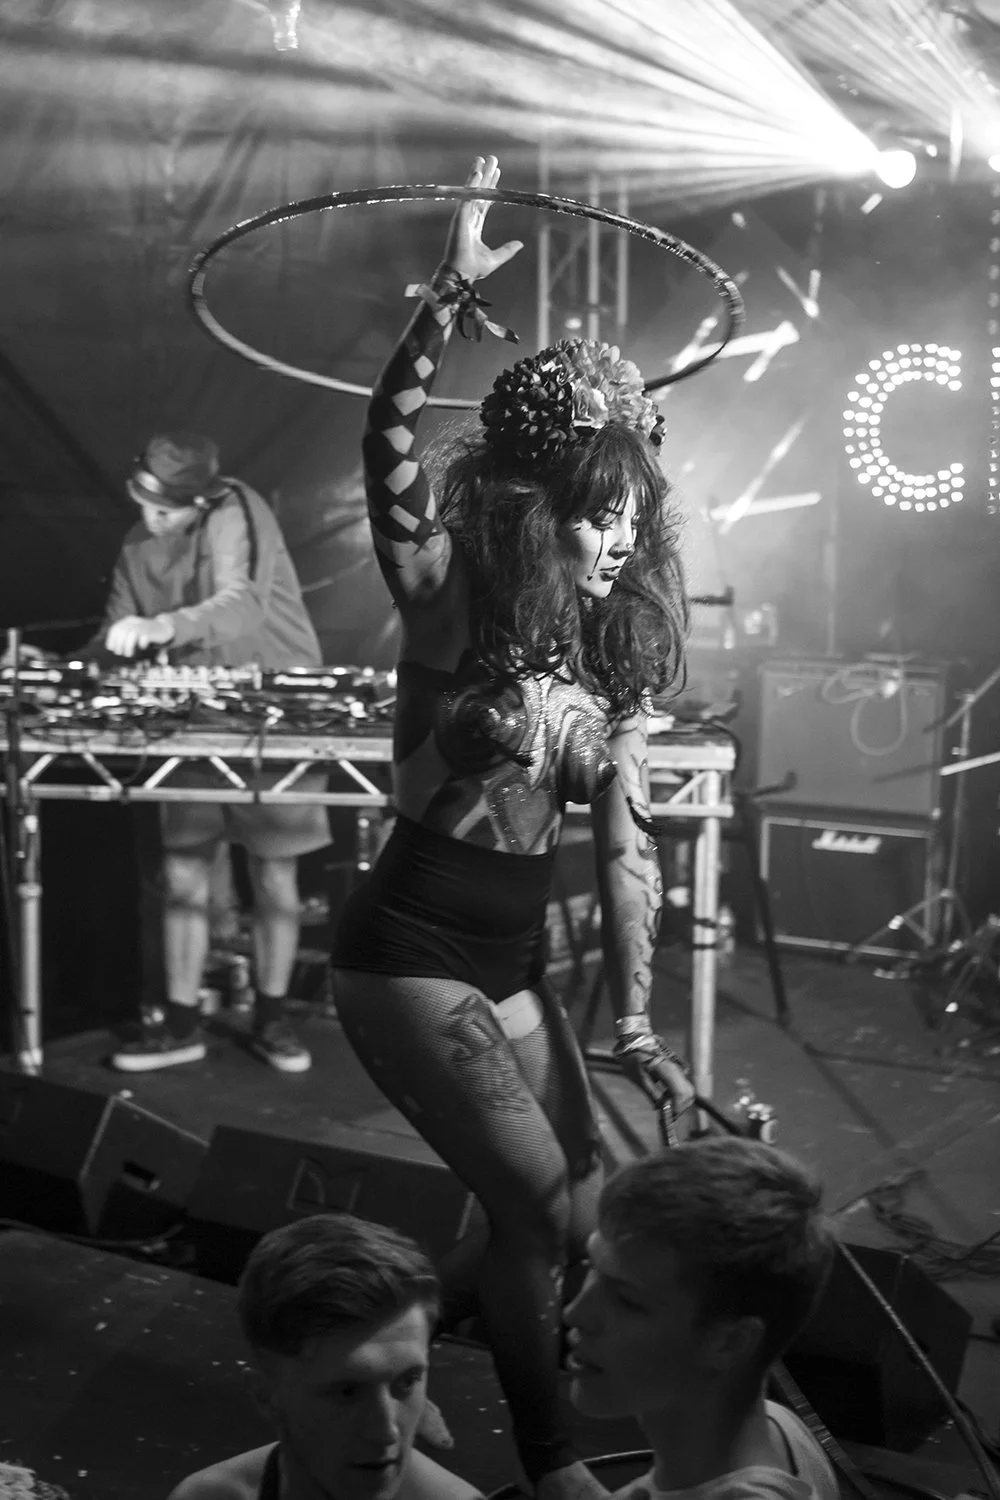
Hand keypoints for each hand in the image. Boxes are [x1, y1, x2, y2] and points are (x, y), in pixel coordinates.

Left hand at [105, 614, 174, 657]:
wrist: (164, 627)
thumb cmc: (146, 632)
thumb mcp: (133, 632)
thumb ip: (122, 637)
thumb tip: (110, 647)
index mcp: (128, 620)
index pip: (115, 629)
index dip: (111, 639)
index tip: (111, 648)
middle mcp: (134, 622)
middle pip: (122, 632)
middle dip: (119, 645)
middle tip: (120, 653)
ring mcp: (143, 626)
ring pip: (131, 634)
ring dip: (128, 646)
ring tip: (129, 654)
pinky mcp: (152, 632)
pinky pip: (144, 638)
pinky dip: (141, 644)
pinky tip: (142, 647)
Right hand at [443, 154, 522, 284]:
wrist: (461, 276)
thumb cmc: (473, 268)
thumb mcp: (495, 258)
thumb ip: (507, 250)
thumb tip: (520, 244)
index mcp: (475, 225)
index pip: (485, 201)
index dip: (490, 187)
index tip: (496, 173)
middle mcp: (469, 217)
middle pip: (478, 192)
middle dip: (485, 175)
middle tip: (490, 158)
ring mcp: (463, 216)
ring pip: (471, 191)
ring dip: (476, 174)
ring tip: (481, 159)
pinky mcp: (460, 218)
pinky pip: (466, 198)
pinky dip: (471, 185)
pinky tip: (476, 173)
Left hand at [613, 1030, 695, 1116]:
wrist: (634, 1040)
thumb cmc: (633, 1058)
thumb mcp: (638, 1078)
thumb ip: (652, 1093)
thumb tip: (662, 1108)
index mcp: (666, 1070)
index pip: (680, 1093)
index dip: (677, 1107)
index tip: (669, 1116)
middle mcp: (676, 1069)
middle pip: (688, 1094)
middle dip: (680, 1107)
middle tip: (667, 1114)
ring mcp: (677, 1068)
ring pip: (688, 1090)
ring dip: (680, 1102)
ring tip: (665, 1106)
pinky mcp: (676, 1070)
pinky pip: (683, 1085)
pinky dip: (678, 1095)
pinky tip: (666, 1097)